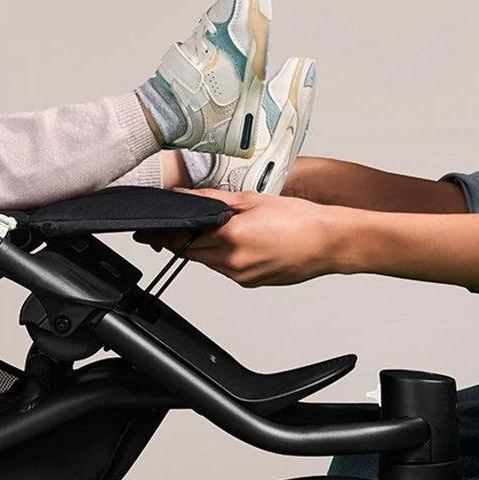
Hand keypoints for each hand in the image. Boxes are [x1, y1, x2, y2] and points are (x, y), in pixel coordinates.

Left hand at [135, 188, 354, 286]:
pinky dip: (223, 256)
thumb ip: (215, 200)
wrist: (329, 242)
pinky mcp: (250, 283)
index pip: (183, 237)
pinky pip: (226, 269)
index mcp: (231, 237)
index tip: (149, 232)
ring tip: (218, 230)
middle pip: (191, 253)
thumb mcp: (252, 200)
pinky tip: (238, 242)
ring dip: (204, 247)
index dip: (163, 234)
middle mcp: (233, 262)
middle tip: (173, 228)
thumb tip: (187, 197)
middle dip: (181, 240)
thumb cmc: (300, 220)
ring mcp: (242, 276)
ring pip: (208, 262)